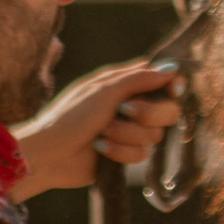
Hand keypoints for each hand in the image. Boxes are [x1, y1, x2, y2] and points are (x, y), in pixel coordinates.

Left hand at [11, 60, 183, 198]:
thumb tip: (171, 68)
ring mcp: (129, 131)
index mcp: (123, 83)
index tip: (174, 89)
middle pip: (167, 109)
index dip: (172, 84)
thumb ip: (139, 79)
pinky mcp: (125, 153)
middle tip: (126, 111)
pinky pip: (141, 154)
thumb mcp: (104, 91)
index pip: (161, 78)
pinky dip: (120, 151)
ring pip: (154, 134)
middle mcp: (130, 105)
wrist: (49, 154)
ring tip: (102, 133)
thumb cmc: (70, 116)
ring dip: (127, 134)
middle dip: (149, 113)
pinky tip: (100, 149)